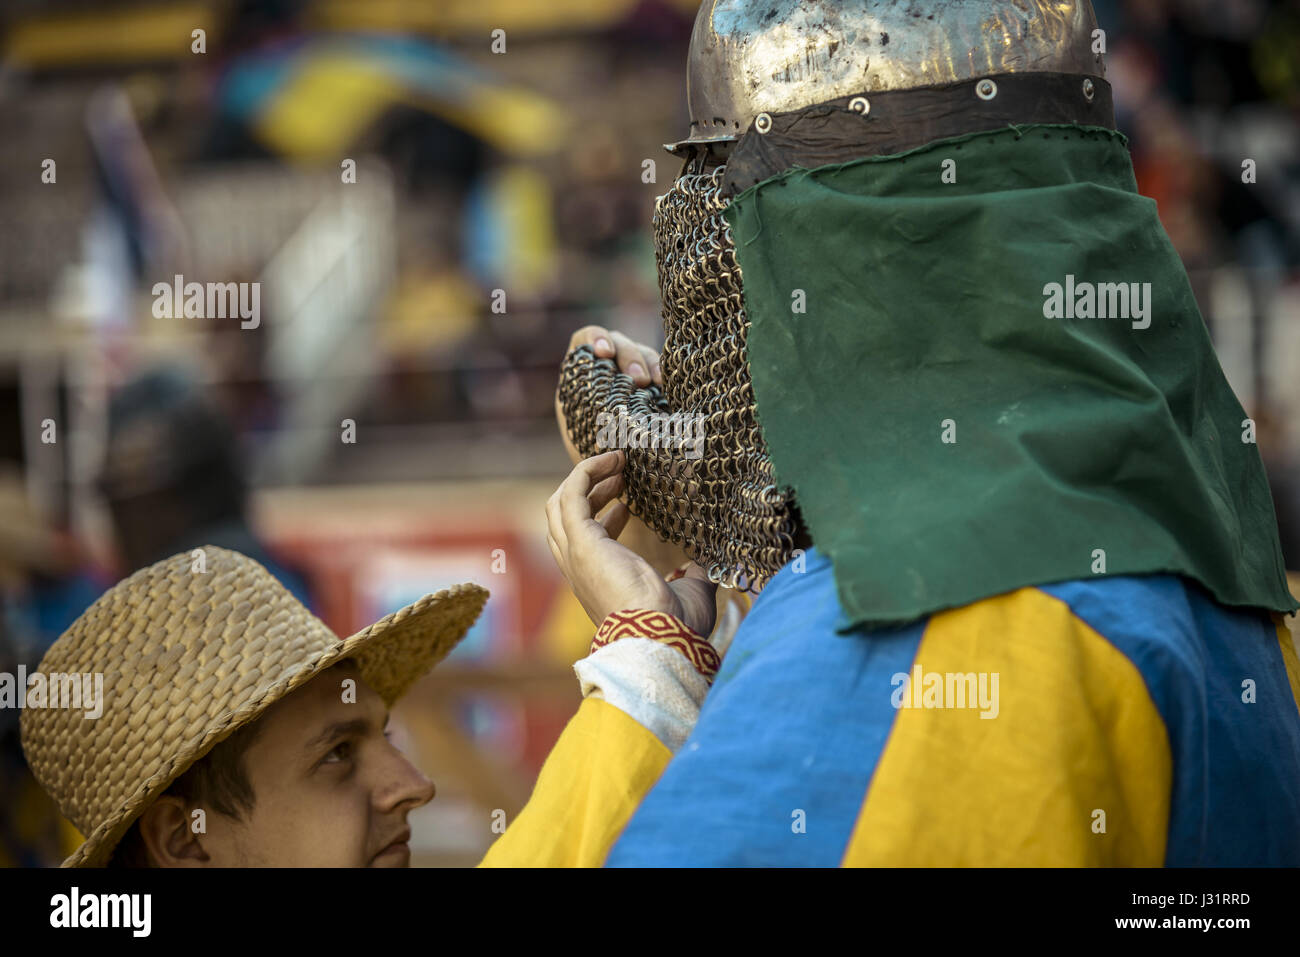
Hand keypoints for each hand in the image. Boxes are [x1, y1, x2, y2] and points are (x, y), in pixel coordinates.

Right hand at [546, 450, 716, 636]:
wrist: (658, 635)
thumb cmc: (674, 625)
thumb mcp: (690, 594)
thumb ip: (692, 577)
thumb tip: (702, 566)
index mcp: (600, 585)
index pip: (590, 546)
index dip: (607, 522)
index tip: (628, 506)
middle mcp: (581, 570)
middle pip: (566, 521)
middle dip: (592, 494)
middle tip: (621, 477)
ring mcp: (577, 554)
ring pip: (560, 505)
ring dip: (587, 479)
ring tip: (616, 463)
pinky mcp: (581, 539)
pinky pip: (573, 494)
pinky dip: (588, 472)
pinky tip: (613, 460)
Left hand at [555, 326, 661, 463]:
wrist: (613, 473)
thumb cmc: (592, 457)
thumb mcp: (583, 441)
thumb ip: (589, 426)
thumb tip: (602, 433)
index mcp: (579, 375)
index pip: (585, 340)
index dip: (596, 339)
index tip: (604, 354)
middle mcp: (604, 367)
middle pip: (618, 343)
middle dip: (630, 357)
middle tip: (640, 381)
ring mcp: (629, 373)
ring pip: (641, 352)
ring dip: (649, 364)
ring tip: (656, 383)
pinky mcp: (651, 384)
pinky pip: (658, 369)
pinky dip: (662, 374)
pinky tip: (665, 387)